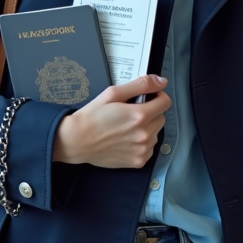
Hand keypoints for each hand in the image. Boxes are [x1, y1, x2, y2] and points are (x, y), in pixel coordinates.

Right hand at [52, 75, 170, 168]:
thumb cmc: (92, 116)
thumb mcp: (113, 93)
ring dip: (148, 128)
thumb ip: (140, 85)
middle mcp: (144, 134)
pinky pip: (150, 148)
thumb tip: (161, 81)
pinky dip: (143, 143)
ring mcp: (142, 150)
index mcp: (139, 115)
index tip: (148, 97)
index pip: (165, 102)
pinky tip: (127, 139)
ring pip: (156, 133)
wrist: (77, 141)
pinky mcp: (138, 161)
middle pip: (161, 118)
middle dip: (151, 112)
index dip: (158, 96)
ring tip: (127, 127)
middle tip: (132, 112)